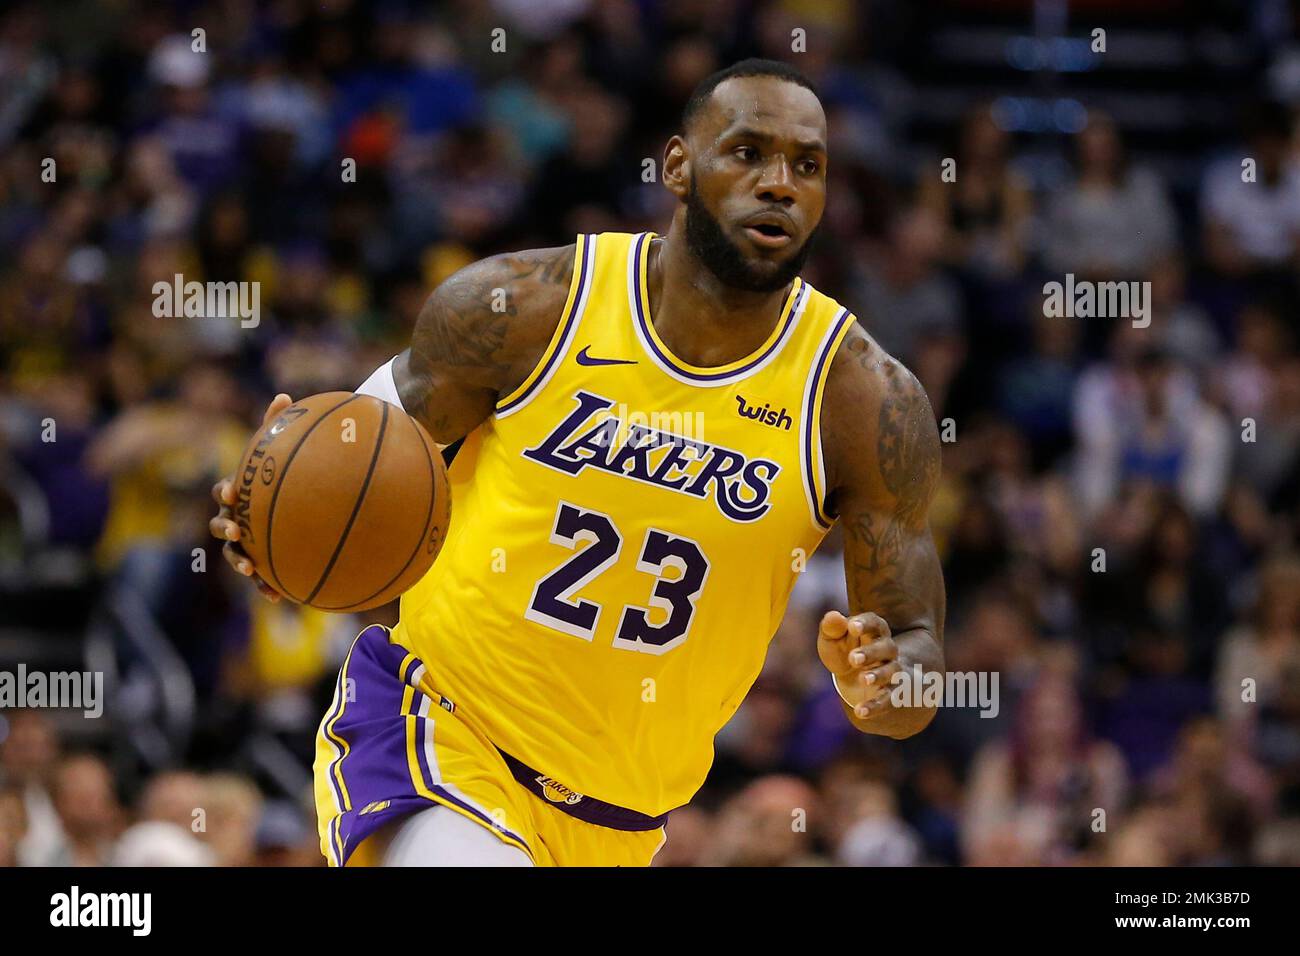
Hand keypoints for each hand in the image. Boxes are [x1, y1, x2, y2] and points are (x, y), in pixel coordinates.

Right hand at [208, 393, 293, 602]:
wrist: (295, 502)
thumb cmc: (283, 474)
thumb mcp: (281, 451)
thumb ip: (280, 426)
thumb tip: (285, 396)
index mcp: (238, 493)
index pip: (223, 491)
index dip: (225, 491)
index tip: (233, 490)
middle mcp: (236, 519)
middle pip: (221, 525)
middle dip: (224, 529)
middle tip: (234, 531)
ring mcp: (247, 542)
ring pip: (235, 555)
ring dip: (241, 562)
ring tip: (251, 568)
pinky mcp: (263, 562)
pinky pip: (262, 577)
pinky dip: (267, 586)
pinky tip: (282, 598)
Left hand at [817, 610, 900, 720]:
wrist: (853, 680)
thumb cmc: (842, 652)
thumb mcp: (832, 639)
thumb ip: (831, 628)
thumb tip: (834, 616)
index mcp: (874, 631)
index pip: (875, 623)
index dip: (865, 624)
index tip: (852, 627)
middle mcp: (887, 650)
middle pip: (887, 647)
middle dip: (871, 652)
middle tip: (853, 658)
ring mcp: (891, 672)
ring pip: (892, 672)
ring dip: (878, 675)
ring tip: (863, 679)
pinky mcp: (890, 694)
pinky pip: (887, 700)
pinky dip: (875, 706)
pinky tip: (860, 712)